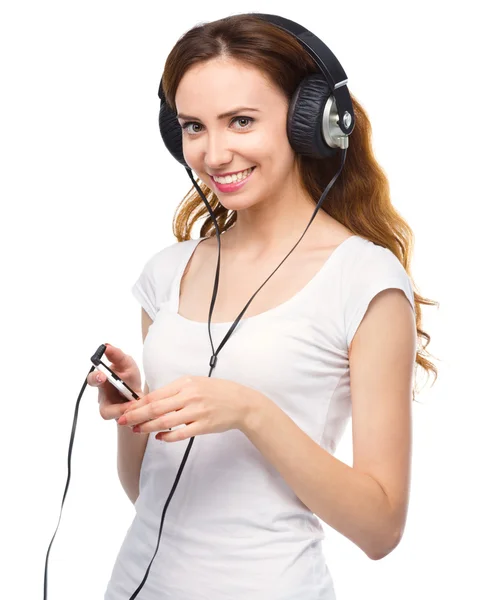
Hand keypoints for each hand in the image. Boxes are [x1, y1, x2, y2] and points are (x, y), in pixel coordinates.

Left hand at [117, 375, 258, 441]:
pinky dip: (168, 436)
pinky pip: (181, 433)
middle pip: (156, 407)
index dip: (138, 403)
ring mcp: (197, 411)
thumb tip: (152, 400)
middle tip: (122, 421)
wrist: (241, 402)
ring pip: (166, 421)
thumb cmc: (216, 392)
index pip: (156, 394)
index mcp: (185, 383)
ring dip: (148, 426)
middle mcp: (190, 396)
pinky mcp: (204, 425)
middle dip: (136, 415)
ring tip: (136, 430)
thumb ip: (176, 390)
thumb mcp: (195, 383)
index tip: (126, 408)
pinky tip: (159, 438)